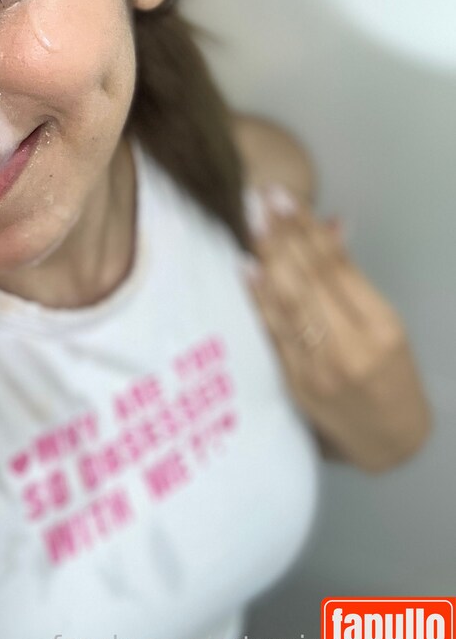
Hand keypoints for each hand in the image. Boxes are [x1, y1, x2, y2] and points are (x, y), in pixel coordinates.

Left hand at [240, 184, 431, 471]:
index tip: (284, 196)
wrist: (390, 442)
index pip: (337, 267)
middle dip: (281, 236)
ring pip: (289, 304)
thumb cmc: (391, 375)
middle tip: (258, 198)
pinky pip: (274, 334)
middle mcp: (350, 346)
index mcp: (380, 326)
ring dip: (266, 259)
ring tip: (249, 223)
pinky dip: (259, 300)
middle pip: (309, 281)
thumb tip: (329, 224)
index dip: (308, 229)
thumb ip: (351, 277)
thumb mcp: (386, 323)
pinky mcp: (296, 384)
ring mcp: (320, 368)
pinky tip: (246, 271)